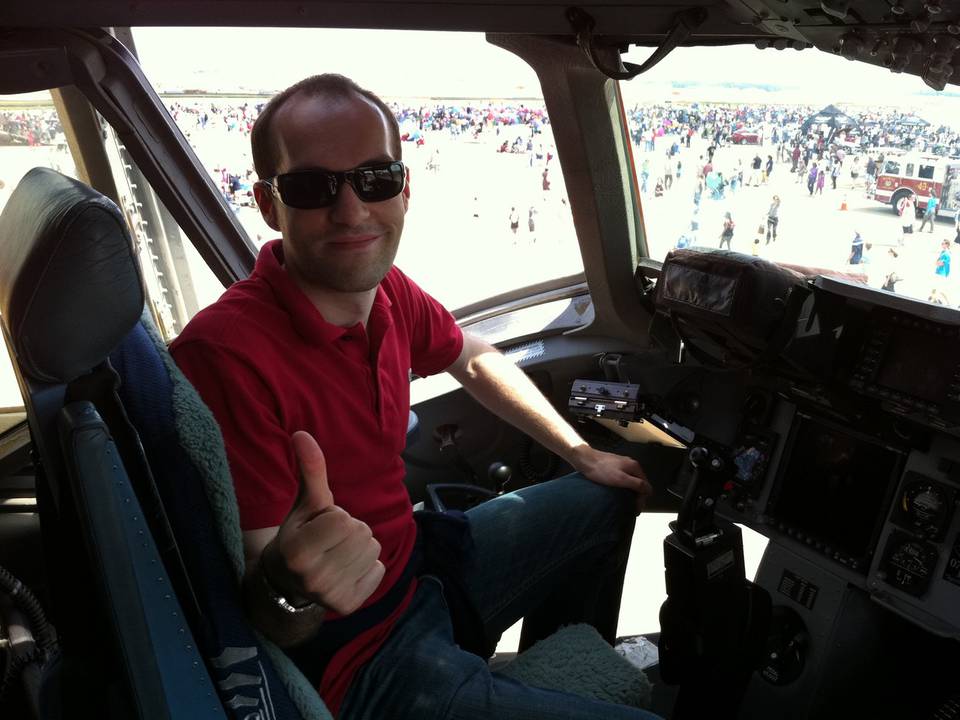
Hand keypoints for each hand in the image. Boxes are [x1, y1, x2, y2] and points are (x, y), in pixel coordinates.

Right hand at [261, 431, 384, 615]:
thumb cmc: (300, 535)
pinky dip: (368, 568)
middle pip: (362, 533)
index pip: (343, 518)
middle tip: (331, 542)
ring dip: (361, 548)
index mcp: (298, 550)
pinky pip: (379, 571)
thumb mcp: (304, 505)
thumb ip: (310, 471)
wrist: (288, 585)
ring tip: (338, 554)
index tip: (321, 527)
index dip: (336, 516)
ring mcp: (331, 595)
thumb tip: (302, 433)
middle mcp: (313, 577)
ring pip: (373, 550)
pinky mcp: (348, 606)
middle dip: (351, 531)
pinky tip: (346, 571)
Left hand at [571, 446, 652, 513]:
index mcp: (635, 467)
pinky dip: (624, 488)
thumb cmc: (602, 470)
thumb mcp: (621, 479)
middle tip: (632, 510)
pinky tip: (619, 493)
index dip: (642, 499)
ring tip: (626, 504)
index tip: (636, 510)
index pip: (646, 486)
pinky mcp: (614, 467)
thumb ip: (636, 484)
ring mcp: (622, 465)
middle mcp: (631, 465)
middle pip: (640, 484)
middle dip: (637, 497)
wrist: (585, 459)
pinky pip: (624, 479)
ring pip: (632, 482)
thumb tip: (649, 490)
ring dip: (631, 493)